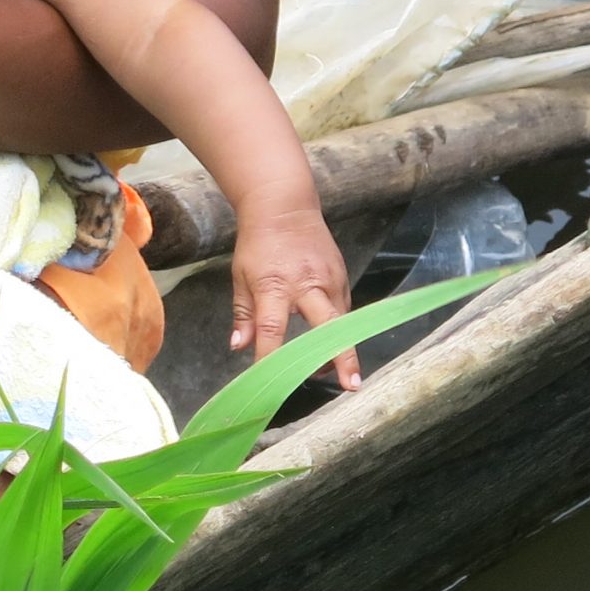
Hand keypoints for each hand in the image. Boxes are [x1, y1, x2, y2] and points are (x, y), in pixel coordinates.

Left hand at [231, 203, 359, 390]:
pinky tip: (331, 339)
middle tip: (350, 384)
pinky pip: (344, 308)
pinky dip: (339, 327)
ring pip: (342, 321)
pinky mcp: (343, 275)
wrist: (284, 206)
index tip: (270, 381)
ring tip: (336, 373)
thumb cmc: (257, 243)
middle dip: (341, 356)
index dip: (270, 356)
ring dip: (340, 348)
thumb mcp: (241, 276)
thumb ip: (243, 314)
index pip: (272, 328)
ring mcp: (330, 279)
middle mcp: (307, 283)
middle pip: (329, 326)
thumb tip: (239, 347)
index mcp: (275, 285)